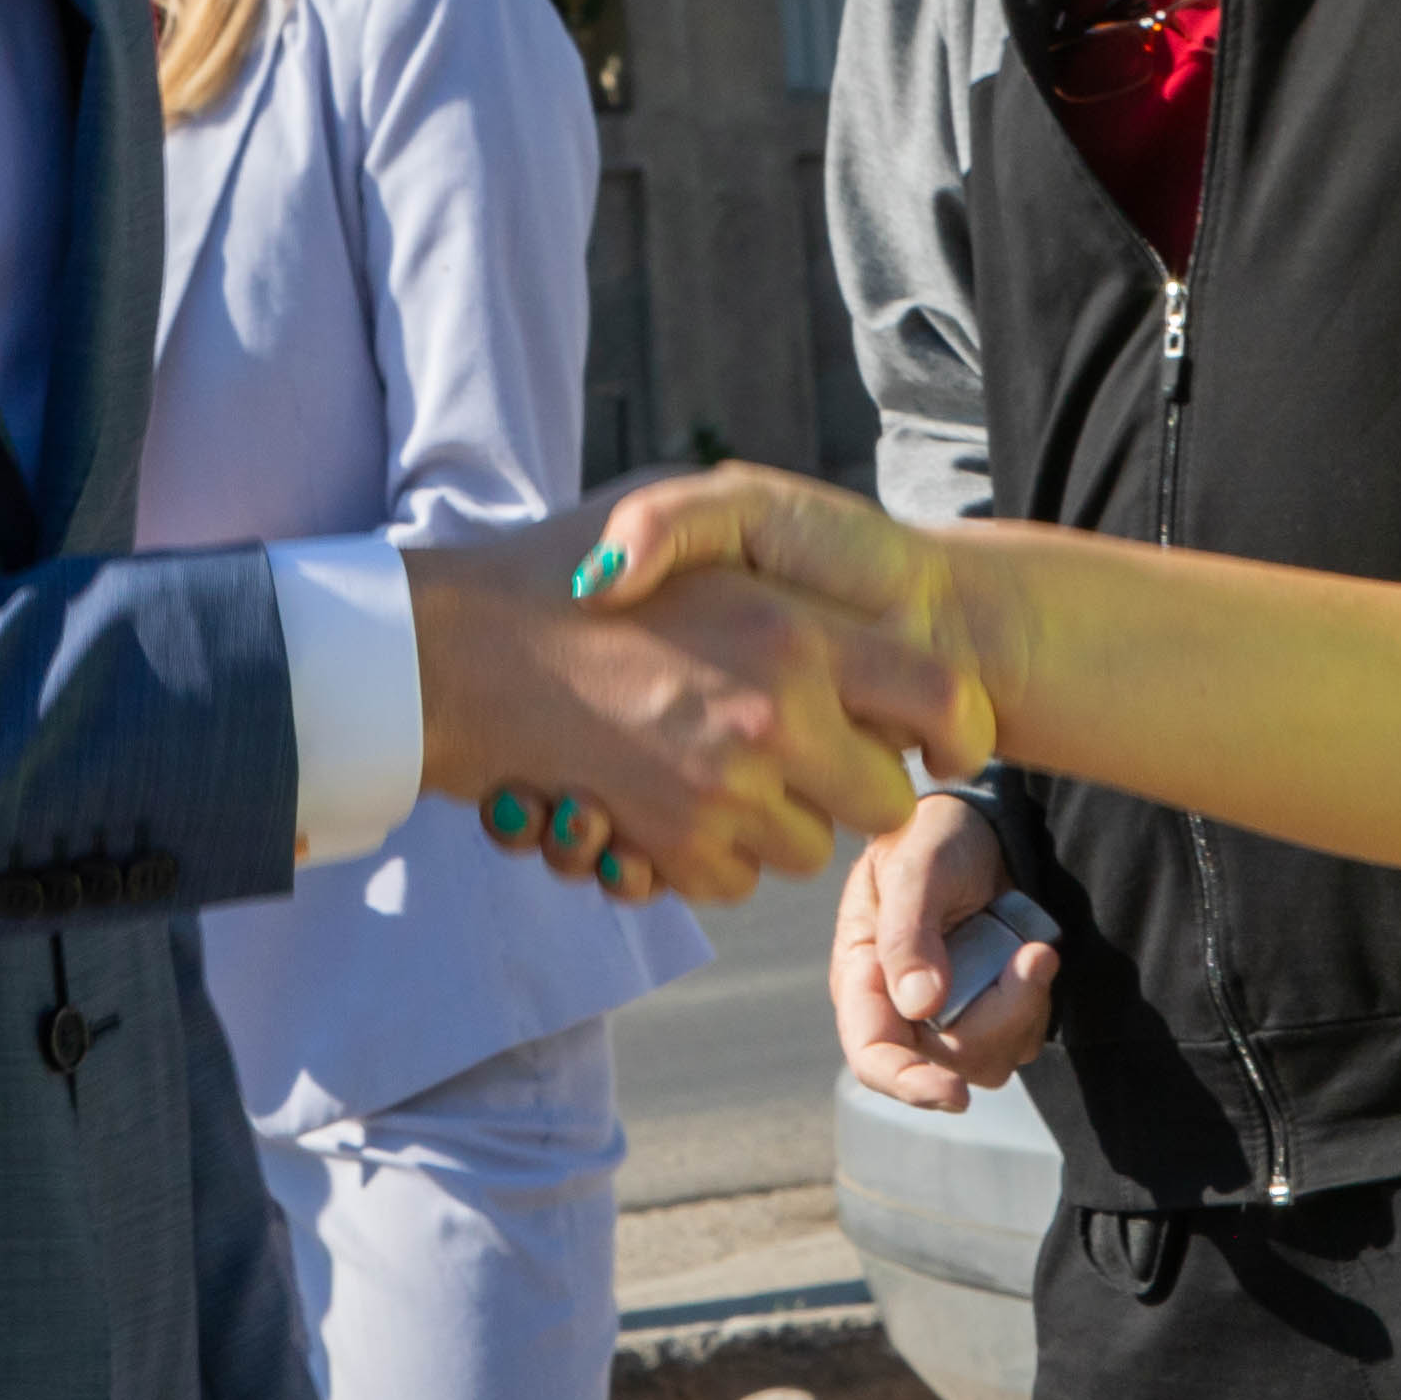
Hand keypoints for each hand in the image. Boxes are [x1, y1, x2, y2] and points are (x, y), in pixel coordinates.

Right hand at [408, 504, 972, 909]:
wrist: (448, 650)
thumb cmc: (564, 569)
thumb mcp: (681, 518)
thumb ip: (783, 566)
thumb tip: (853, 618)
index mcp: (793, 629)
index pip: (943, 700)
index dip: (952, 726)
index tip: (933, 736)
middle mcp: (772, 716)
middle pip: (883, 800)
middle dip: (855, 785)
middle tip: (809, 752)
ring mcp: (720, 790)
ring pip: (806, 849)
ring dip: (777, 820)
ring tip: (719, 764)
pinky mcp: (668, 845)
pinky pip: (733, 881)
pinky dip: (710, 855)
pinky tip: (668, 801)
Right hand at [837, 792, 1056, 1111]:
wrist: (982, 823)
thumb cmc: (932, 837)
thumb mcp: (915, 867)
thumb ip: (909, 934)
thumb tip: (919, 1005)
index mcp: (863, 979)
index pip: (872, 1055)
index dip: (907, 1084)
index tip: (954, 1094)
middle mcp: (901, 1009)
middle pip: (947, 1062)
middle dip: (998, 1018)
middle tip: (1032, 956)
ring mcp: (948, 1014)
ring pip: (989, 1059)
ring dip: (1023, 1008)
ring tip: (1033, 949)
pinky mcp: (990, 1010)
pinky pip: (1020, 1038)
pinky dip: (1037, 1003)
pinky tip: (1035, 954)